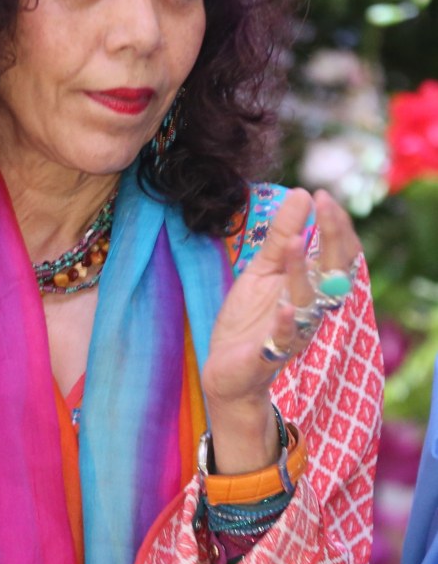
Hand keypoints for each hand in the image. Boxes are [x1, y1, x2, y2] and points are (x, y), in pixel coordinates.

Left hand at [201, 188, 360, 472]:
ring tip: (296, 242)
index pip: (337, 253)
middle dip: (333, 237)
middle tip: (325, 204)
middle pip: (335, 272)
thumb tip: (302, 193)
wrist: (226, 369)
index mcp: (311, 285)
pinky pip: (285, 338)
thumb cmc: (250, 320)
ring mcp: (294, 330)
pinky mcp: (271, 353)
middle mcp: (311, 307)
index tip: (323, 195)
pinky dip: (287, 322)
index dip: (335, 225)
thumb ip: (282, 237)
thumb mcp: (262, 271)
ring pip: (308, 300)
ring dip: (302, 272)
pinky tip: (285, 306)